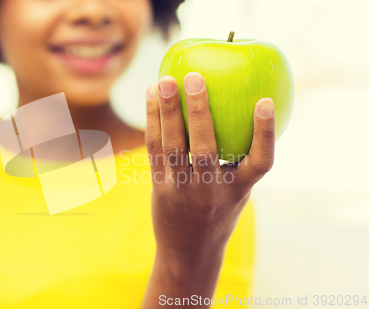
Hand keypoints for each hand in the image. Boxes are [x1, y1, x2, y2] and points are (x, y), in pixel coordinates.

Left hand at [142, 72, 274, 306]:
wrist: (189, 251)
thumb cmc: (218, 213)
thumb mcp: (235, 192)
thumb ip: (237, 161)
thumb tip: (239, 111)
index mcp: (239, 190)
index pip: (261, 162)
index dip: (264, 133)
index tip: (264, 102)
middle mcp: (211, 190)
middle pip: (206, 148)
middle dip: (200, 111)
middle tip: (194, 77)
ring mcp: (183, 190)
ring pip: (174, 147)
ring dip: (167, 112)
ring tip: (164, 80)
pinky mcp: (160, 187)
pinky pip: (155, 151)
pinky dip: (152, 122)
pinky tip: (150, 97)